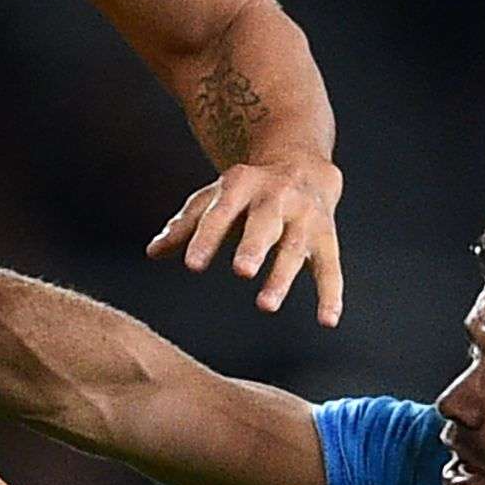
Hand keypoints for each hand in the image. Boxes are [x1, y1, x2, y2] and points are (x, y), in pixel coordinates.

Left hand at [146, 154, 344, 323]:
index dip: (206, 238)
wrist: (301, 163)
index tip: (192, 265)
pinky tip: (327, 321)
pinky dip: (331, 294)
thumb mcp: (214, 198)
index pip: (220, 213)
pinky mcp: (327, 237)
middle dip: (254, 246)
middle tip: (241, 271)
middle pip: (264, 223)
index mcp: (241, 186)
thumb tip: (153, 252)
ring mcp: (304, 217)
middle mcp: (276, 198)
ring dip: (282, 276)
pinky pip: (331, 267)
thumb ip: (185, 225)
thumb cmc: (246, 191)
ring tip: (265, 305)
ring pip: (295, 247)